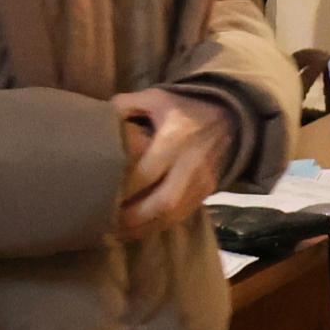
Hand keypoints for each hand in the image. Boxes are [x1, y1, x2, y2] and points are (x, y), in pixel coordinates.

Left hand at [109, 88, 243, 238]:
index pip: (146, 172)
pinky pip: (179, 218)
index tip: (97, 193)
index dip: (121, 188)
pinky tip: (135, 229)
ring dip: (141, 228)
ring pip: (171, 216)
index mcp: (176, 137)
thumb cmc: (187, 108)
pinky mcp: (205, 194)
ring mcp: (201, 183)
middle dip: (130, 217)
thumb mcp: (157, 98)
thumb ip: (126, 105)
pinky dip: (155, 227)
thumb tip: (96, 119)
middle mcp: (191, 164)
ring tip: (114, 232)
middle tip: (102, 220)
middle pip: (161, 202)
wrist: (233, 118)